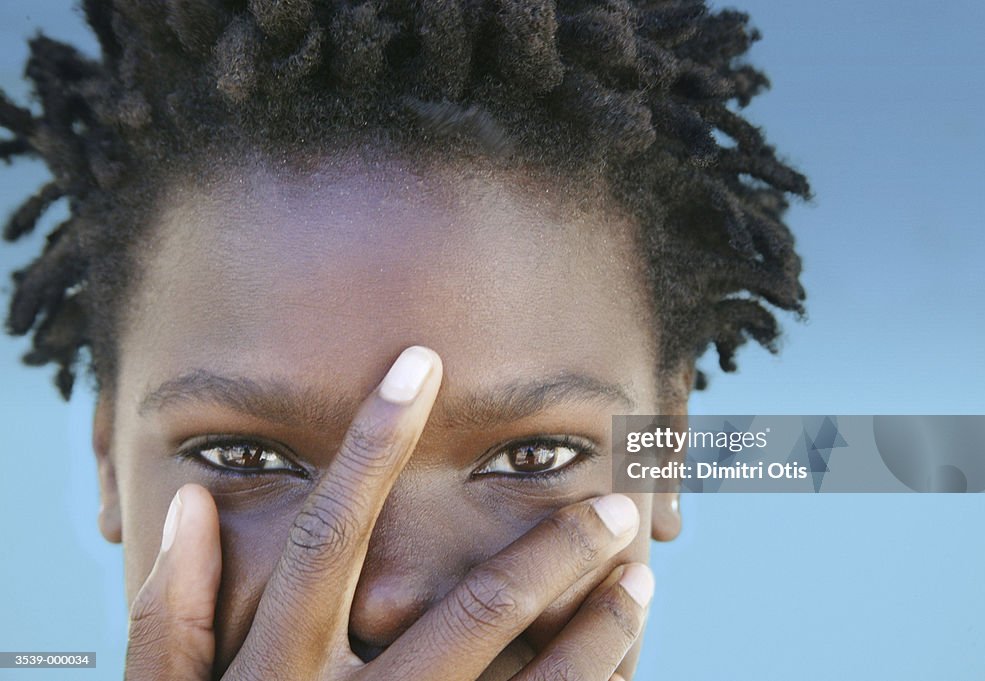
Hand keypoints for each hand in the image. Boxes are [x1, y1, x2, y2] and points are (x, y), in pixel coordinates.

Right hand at [125, 346, 653, 679]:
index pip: (330, 536)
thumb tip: (191, 502)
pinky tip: (623, 651)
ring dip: (595, 627)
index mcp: (278, 676)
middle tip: (613, 505)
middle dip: (548, 550)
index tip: (420, 365)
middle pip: (469, 613)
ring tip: (641, 571)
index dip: (372, 442)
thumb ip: (168, 617)